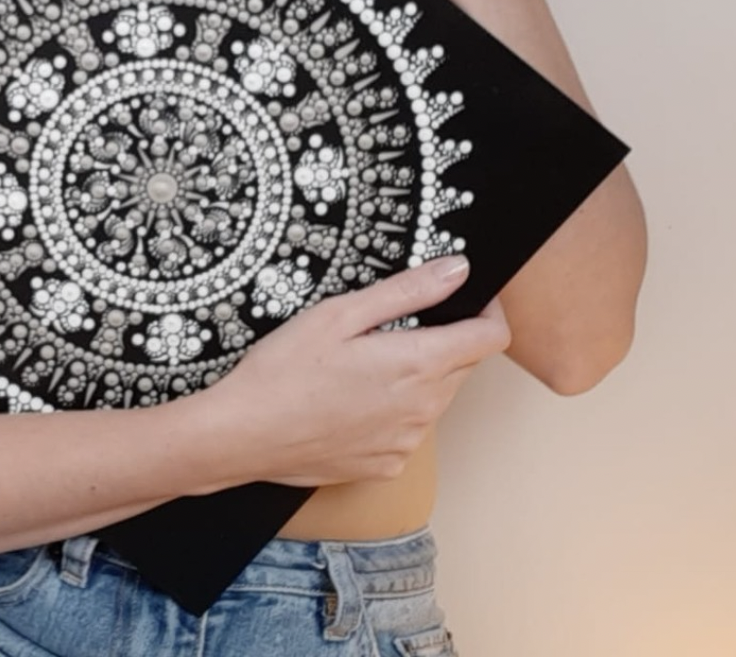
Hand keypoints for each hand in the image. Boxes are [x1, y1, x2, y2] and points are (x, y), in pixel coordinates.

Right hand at [201, 257, 509, 487]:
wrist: (244, 434)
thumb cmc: (284, 368)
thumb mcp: (340, 313)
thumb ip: (407, 292)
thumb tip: (458, 270)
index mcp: (418, 365)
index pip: (491, 338)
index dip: (487, 311)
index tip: (466, 297)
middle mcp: (424, 410)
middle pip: (463, 365)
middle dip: (443, 339)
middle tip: (392, 324)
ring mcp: (407, 443)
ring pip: (436, 398)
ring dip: (418, 376)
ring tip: (362, 364)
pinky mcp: (387, 465)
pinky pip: (410, 430)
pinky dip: (395, 410)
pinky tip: (351, 400)